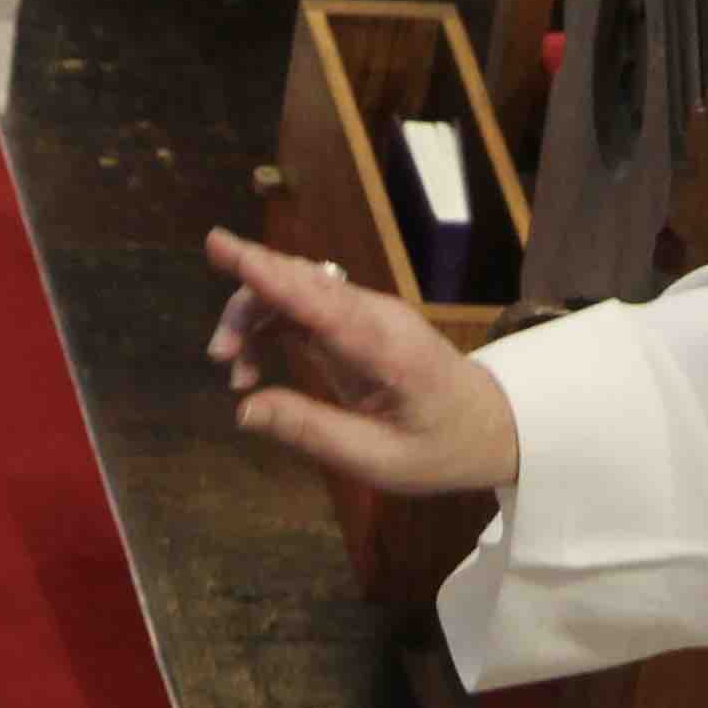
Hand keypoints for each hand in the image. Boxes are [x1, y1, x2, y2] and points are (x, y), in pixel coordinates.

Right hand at [203, 227, 521, 493]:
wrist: (489, 424)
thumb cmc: (440, 447)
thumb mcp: (378, 459)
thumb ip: (310, 431)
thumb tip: (244, 411)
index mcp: (386, 349)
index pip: (320, 302)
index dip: (269, 275)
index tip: (224, 247)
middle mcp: (374, 315)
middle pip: (298, 281)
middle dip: (247, 301)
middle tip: (218, 355)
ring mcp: (365, 313)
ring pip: (293, 289)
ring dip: (252, 317)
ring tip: (232, 371)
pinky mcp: (354, 320)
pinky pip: (300, 307)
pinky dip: (267, 327)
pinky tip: (250, 368)